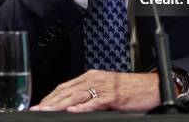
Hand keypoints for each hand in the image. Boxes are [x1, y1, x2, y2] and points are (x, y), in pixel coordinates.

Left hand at [30, 70, 160, 111]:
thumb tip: (74, 106)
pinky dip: (82, 107)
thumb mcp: (106, 90)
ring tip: (46, 111)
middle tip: (36, 109)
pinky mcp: (113, 96)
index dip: (51, 96)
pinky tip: (71, 111)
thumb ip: (91, 96)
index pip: (65, 86)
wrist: (152, 87)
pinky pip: (94, 102)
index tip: (39, 105)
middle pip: (67, 90)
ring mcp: (103, 86)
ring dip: (59, 104)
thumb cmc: (131, 90)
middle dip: (49, 101)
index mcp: (92, 76)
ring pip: (76, 96)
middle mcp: (95, 79)